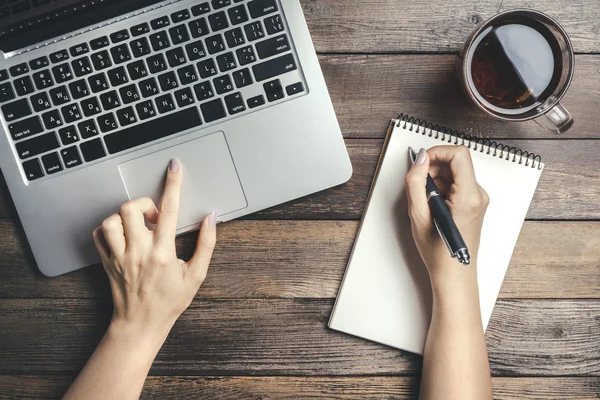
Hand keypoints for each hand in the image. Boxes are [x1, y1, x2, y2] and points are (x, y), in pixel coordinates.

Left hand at [93, 159, 216, 338]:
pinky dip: (109, 228)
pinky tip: (123, 235)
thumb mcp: (196, 276)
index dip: (173, 184)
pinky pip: (98, 234)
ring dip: (125, 216)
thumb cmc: (170, 302)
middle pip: (131, 208)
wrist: (140, 325)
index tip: (174, 167)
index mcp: (162, 253)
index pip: (168, 210)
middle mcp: (138, 252)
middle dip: (144, 204)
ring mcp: (118, 257)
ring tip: (138, 227)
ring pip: (112, 220)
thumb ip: (206, 244)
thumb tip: (210, 218)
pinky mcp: (106, 262)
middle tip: (153, 217)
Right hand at [405, 146, 488, 285]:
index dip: (437, 151)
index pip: (459, 154)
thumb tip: (419, 159)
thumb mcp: (418, 214)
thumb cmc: (438, 251)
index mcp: (468, 197)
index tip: (422, 161)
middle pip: (457, 161)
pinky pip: (457, 183)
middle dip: (434, 166)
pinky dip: (442, 187)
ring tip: (425, 200)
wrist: (454, 273)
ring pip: (456, 172)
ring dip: (437, 178)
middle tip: (419, 184)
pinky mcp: (475, 203)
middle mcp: (479, 195)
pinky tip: (433, 204)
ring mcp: (479, 199)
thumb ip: (416, 182)